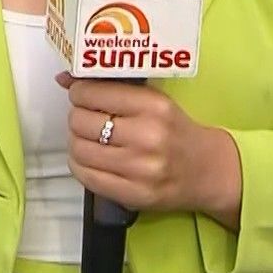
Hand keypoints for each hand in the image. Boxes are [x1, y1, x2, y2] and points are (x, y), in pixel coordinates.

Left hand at [56, 72, 242, 228]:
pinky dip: (80, 164)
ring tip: (89, 138)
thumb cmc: (177, 132)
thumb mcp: (154, 101)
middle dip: (77, 116)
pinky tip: (91, 158)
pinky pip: (85, 176)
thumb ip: (112, 88)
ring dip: (77, 141)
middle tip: (87, 117)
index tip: (81, 94)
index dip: (79, 92)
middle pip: (81, 121)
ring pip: (79, 149)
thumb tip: (64, 77)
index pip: (92, 93)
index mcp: (153, 106)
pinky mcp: (132, 194)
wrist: (207, 171)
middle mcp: (147, 136)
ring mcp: (139, 169)